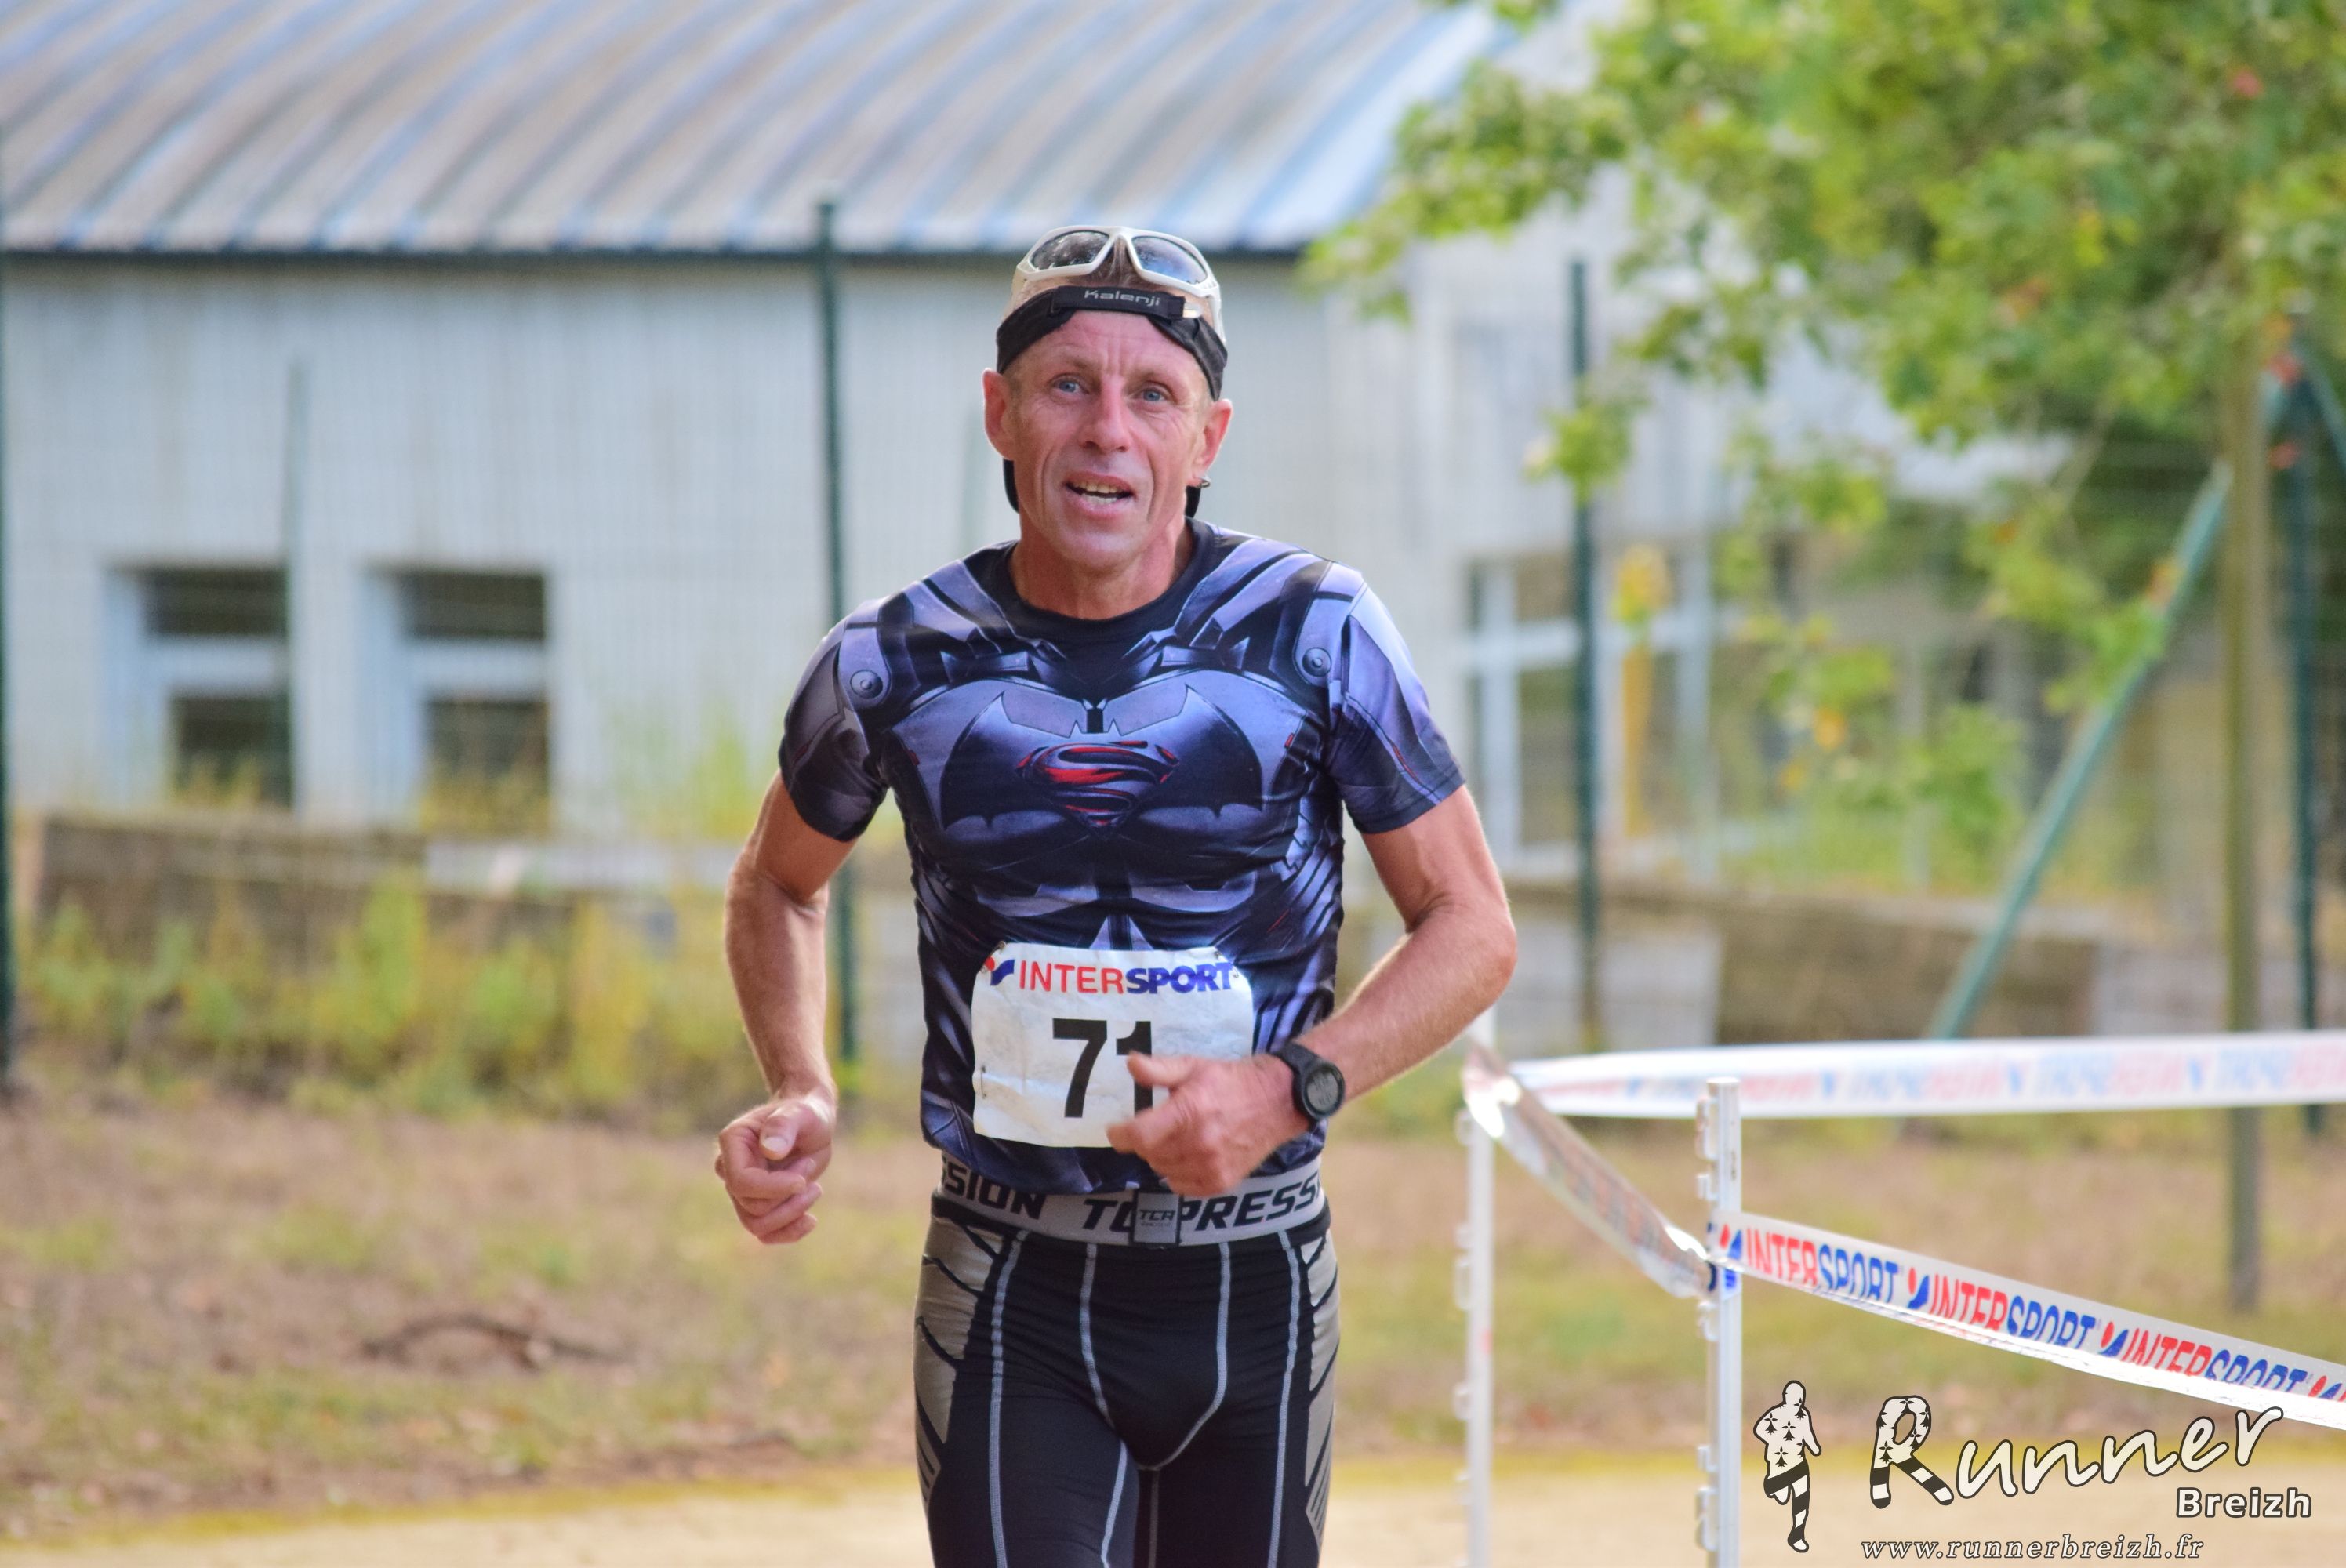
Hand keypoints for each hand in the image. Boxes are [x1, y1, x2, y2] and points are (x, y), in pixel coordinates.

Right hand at [714, 1090, 834, 1244]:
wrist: (811, 1123)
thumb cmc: (805, 1113)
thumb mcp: (802, 1113)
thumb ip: (784, 1125)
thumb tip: (770, 1150)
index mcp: (733, 1142)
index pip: (741, 1182)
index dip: (773, 1188)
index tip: (802, 1180)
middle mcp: (730, 1168)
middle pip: (751, 1207)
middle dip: (788, 1195)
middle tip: (809, 1166)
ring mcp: (742, 1189)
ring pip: (757, 1225)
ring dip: (792, 1213)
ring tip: (815, 1188)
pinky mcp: (758, 1203)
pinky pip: (764, 1233)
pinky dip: (788, 1232)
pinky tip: (811, 1220)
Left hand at [1105, 1053, 1307, 1196]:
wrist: (1276, 1101)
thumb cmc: (1230, 1081)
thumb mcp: (1193, 1066)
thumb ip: (1158, 1070)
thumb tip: (1129, 1065)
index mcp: (1189, 1112)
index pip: (1139, 1136)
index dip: (1120, 1134)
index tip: (1116, 1128)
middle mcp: (1199, 1143)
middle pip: (1148, 1154)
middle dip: (1143, 1140)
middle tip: (1153, 1126)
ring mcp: (1211, 1166)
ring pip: (1162, 1170)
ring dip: (1160, 1156)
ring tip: (1173, 1138)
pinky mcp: (1221, 1181)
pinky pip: (1182, 1185)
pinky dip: (1177, 1173)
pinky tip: (1186, 1155)